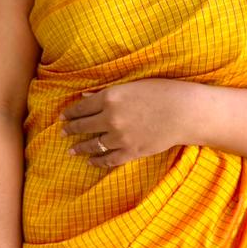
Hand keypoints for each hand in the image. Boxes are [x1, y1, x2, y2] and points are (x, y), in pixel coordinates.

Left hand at [59, 78, 188, 168]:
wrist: (184, 112)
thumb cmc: (161, 92)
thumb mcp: (132, 86)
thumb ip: (107, 93)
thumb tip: (86, 97)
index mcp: (110, 98)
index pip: (82, 107)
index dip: (70, 113)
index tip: (63, 117)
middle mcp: (111, 118)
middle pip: (83, 126)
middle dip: (71, 129)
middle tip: (62, 132)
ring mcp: (120, 137)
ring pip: (93, 145)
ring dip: (80, 148)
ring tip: (71, 150)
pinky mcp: (131, 152)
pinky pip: (109, 159)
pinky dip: (97, 162)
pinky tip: (91, 161)